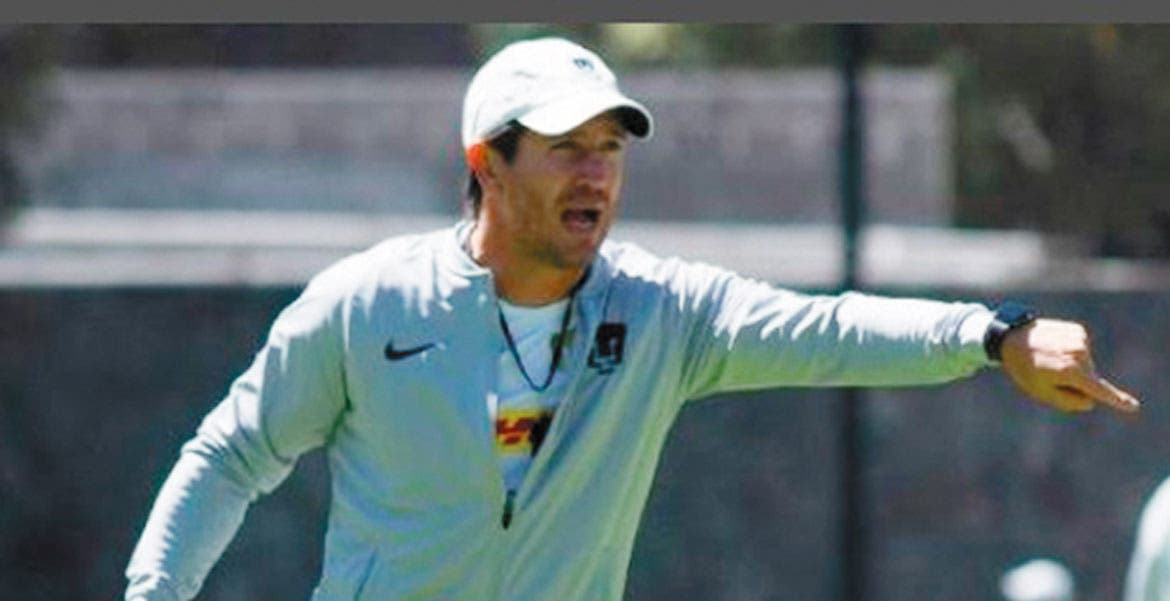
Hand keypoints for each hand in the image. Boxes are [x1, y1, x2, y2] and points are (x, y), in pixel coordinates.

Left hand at [999, 318, 1140, 413]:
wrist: (1012, 336)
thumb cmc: (1024, 368)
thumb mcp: (1041, 392)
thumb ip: (1068, 401)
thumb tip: (1090, 400)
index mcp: (1070, 372)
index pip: (1098, 390)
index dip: (1116, 400)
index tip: (1133, 406)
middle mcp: (1079, 355)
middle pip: (1089, 379)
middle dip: (1075, 381)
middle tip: (1048, 371)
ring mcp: (1080, 340)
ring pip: (1086, 364)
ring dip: (1072, 365)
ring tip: (1048, 357)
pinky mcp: (1079, 331)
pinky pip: (1082, 350)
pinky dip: (1072, 352)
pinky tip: (1054, 347)